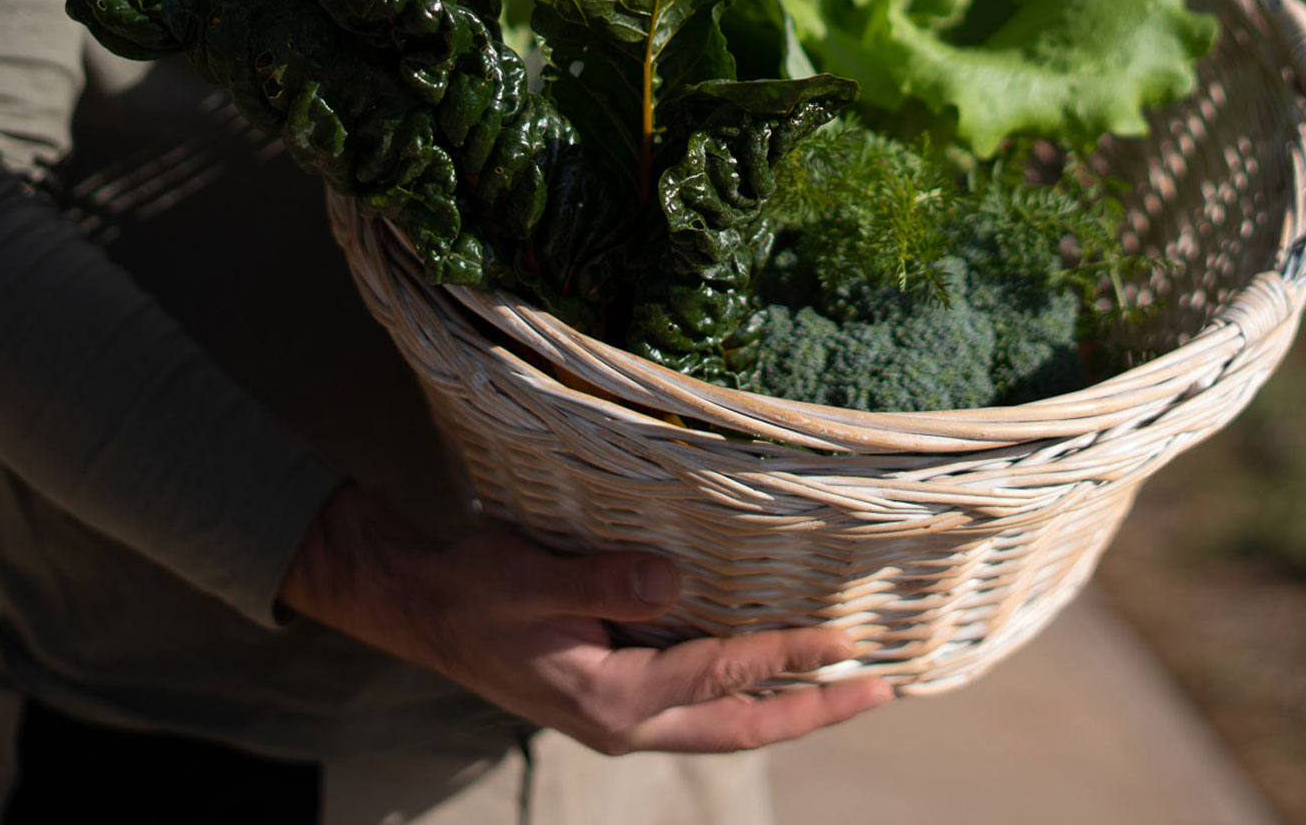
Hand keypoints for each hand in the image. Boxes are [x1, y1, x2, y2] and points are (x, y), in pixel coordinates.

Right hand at [277, 483, 891, 753]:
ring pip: (728, 726)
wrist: (421, 609)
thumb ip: (602, 583)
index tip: (846, 640)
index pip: (722, 675)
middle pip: (744, 727)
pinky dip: (748, 695)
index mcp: (611, 698)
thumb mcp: (530, 578)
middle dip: (816, 711)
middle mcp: (626, 723)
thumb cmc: (472, 589)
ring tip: (850, 689)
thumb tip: (673, 578)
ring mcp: (624, 720)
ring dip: (790, 710)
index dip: (787, 655)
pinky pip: (703, 709)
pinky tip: (775, 672)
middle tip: (884, 689)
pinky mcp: (619, 702)